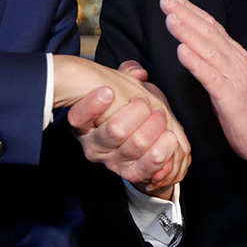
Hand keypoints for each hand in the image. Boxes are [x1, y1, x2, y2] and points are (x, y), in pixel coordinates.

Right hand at [65, 60, 189, 197]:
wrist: (135, 140)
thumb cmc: (127, 109)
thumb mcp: (123, 89)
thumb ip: (129, 75)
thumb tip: (138, 72)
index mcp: (84, 124)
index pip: (78, 117)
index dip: (92, 105)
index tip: (108, 91)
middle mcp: (94, 146)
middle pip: (116, 130)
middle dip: (139, 112)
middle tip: (148, 103)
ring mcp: (112, 162)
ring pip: (136, 146)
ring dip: (155, 128)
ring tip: (162, 116)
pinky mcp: (130, 175)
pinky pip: (148, 168)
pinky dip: (163, 154)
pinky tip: (169, 139)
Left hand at [160, 0, 246, 171]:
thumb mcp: (228, 78)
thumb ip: (214, 62)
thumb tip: (192, 48)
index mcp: (233, 56)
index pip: (211, 27)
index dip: (191, 11)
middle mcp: (234, 61)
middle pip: (207, 32)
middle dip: (185, 14)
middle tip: (166, 0)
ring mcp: (233, 77)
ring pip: (208, 50)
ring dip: (188, 32)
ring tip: (171, 19)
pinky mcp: (230, 97)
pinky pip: (210, 77)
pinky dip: (196, 63)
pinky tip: (182, 52)